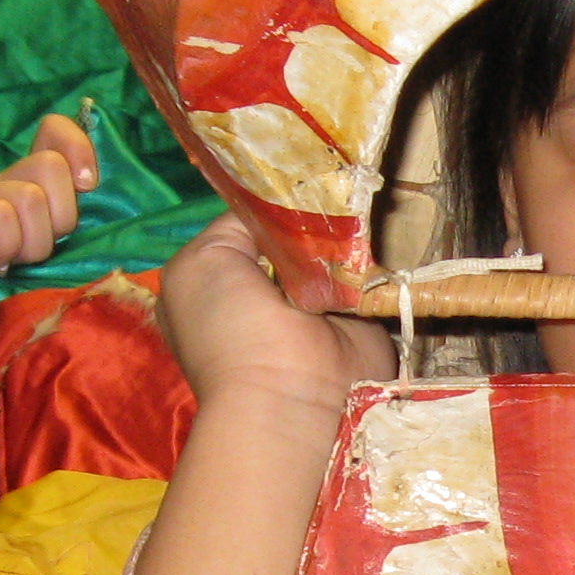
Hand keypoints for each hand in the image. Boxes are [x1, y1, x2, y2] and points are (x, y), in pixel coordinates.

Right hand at [0, 118, 100, 380]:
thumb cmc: (52, 309)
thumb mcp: (93, 258)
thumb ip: (113, 221)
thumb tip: (162, 203)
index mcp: (43, 185)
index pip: (57, 129)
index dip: (79, 150)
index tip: (91, 189)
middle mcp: (9, 183)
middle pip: (49, 162)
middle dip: (63, 216)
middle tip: (51, 254)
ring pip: (27, 194)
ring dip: (36, 243)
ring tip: (26, 268)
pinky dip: (6, 245)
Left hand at [155, 209, 391, 424]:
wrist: (290, 395)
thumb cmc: (232, 328)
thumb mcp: (203, 260)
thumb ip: (234, 224)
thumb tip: (272, 209)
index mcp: (216, 284)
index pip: (246, 226)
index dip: (266, 204)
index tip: (290, 179)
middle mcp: (264, 294)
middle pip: (292, 235)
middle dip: (308, 215)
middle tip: (329, 189)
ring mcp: (313, 306)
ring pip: (330, 250)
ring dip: (341, 234)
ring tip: (352, 208)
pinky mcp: (358, 318)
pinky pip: (366, 273)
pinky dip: (370, 257)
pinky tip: (371, 238)